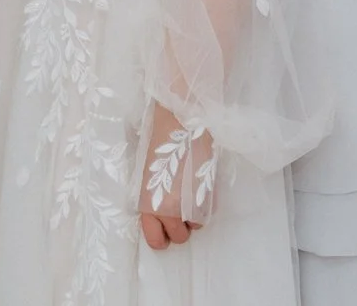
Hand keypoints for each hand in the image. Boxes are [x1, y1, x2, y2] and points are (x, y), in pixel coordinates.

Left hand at [137, 103, 210, 250]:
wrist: (181, 117)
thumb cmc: (159, 137)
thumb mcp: (147, 170)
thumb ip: (151, 194)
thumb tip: (156, 205)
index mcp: (149, 202)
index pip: (154, 238)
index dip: (159, 237)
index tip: (162, 231)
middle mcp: (170, 207)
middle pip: (179, 237)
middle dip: (178, 228)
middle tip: (177, 211)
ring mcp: (191, 201)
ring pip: (196, 227)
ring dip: (193, 217)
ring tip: (188, 197)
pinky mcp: (209, 191)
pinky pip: (209, 211)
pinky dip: (205, 205)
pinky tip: (198, 189)